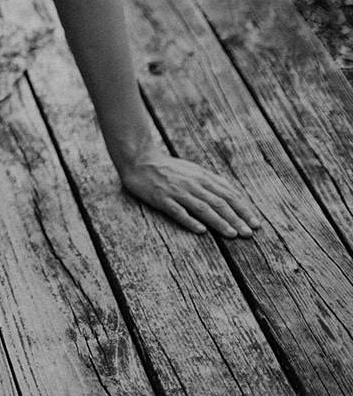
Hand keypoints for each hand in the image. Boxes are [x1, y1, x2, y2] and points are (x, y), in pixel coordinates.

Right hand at [119, 152, 262, 237]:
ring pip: (202, 208)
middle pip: (218, 203)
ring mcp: (177, 192)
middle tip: (249, 234)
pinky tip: (201, 230)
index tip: (255, 224)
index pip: (228, 195)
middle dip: (236, 219)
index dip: (243, 210)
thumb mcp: (193, 170)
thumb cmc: (167, 167)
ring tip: (232, 234)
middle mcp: (192, 184)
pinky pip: (177, 211)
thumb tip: (232, 192)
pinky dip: (190, 220)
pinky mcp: (161, 198)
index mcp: (202, 177)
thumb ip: (212, 181)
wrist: (139, 160)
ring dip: (219, 222)